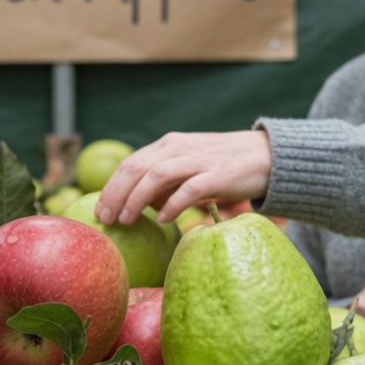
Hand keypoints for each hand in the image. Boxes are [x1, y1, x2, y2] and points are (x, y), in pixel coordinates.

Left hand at [93, 131, 272, 225]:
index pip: (129, 164)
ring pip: (156, 176)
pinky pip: (189, 189)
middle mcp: (178, 148)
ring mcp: (197, 160)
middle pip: (136, 169)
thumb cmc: (222, 166)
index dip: (110, 187)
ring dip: (136, 199)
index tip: (99, 210)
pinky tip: (162, 220)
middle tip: (106, 219)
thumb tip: (142, 205)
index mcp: (167, 145)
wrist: (266, 156)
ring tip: (126, 219)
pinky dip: (172, 205)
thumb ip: (164, 182)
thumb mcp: (187, 168)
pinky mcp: (217, 175)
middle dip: (116, 194)